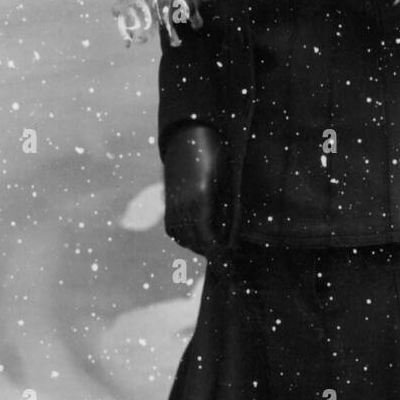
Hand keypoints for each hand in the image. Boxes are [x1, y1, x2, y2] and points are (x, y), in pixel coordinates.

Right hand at [162, 124, 230, 257]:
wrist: (188, 134)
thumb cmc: (215, 153)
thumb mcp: (226, 179)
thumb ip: (227, 208)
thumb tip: (231, 235)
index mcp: (199, 201)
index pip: (208, 240)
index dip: (219, 256)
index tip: (230, 265)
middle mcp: (182, 206)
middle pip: (194, 242)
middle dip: (211, 254)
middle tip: (227, 262)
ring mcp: (172, 204)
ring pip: (181, 237)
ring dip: (197, 246)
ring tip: (213, 249)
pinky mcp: (168, 200)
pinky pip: (172, 228)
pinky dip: (183, 236)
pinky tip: (196, 235)